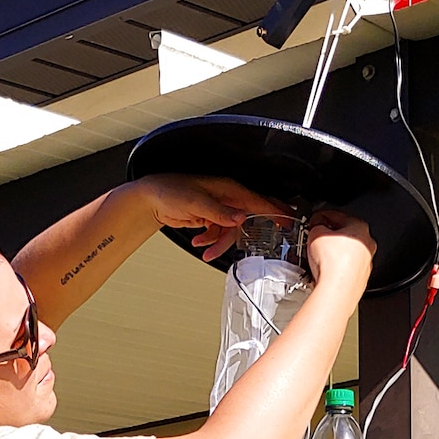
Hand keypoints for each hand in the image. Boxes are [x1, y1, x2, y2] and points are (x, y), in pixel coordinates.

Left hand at [137, 175, 287, 263]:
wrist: (151, 199)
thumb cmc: (170, 191)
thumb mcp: (196, 202)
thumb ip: (219, 212)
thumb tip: (240, 218)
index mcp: (227, 188)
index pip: (257, 200)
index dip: (274, 210)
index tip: (288, 219)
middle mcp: (226, 197)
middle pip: (248, 217)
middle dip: (249, 232)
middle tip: (261, 244)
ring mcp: (218, 208)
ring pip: (231, 231)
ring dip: (220, 243)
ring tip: (206, 250)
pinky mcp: (210, 218)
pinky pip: (218, 233)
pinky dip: (210, 241)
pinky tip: (199, 242)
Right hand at [306, 211, 375, 296]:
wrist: (337, 291)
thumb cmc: (333, 264)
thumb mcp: (316, 234)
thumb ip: (316, 227)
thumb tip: (316, 229)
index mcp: (361, 228)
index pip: (339, 216)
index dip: (323, 216)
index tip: (315, 220)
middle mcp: (368, 246)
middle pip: (345, 236)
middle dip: (330, 236)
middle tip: (316, 237)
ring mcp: (365, 265)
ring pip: (346, 254)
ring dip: (333, 253)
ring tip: (318, 255)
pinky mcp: (359, 282)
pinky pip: (345, 270)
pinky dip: (336, 269)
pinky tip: (324, 271)